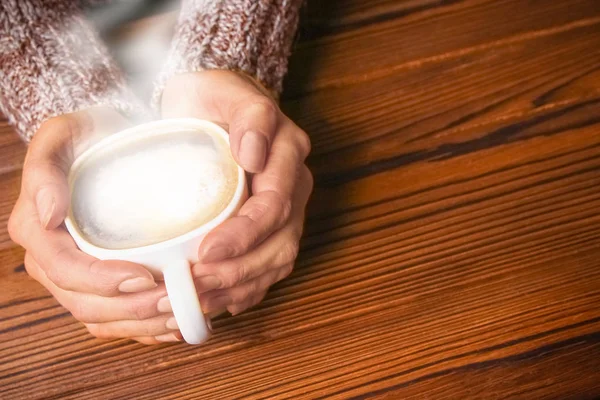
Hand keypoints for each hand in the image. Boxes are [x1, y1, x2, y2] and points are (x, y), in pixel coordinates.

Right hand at [8, 109, 182, 343]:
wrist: (113, 138)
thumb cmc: (89, 135)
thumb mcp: (61, 135)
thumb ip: (44, 169)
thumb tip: (48, 214)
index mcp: (37, 231)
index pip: (65, 270)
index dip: (102, 281)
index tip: (144, 276)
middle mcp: (53, 262)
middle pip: (87, 304)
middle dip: (132, 309)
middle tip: (176, 301)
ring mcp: (77, 278)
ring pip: (104, 320)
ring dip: (144, 325)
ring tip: (184, 316)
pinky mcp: (102, 285)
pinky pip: (118, 320)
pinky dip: (147, 329)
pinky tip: (177, 326)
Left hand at [161, 70, 312, 315]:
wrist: (205, 105)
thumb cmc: (213, 99)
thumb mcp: (228, 92)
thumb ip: (250, 116)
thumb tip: (254, 154)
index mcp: (289, 157)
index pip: (275, 206)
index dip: (245, 235)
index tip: (206, 251)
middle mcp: (293, 189)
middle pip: (279, 244)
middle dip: (239, 272)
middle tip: (196, 288)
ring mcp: (284, 212)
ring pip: (275, 263)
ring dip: (239, 288)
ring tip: (199, 303)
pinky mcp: (267, 229)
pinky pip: (265, 268)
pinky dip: (243, 291)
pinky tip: (218, 304)